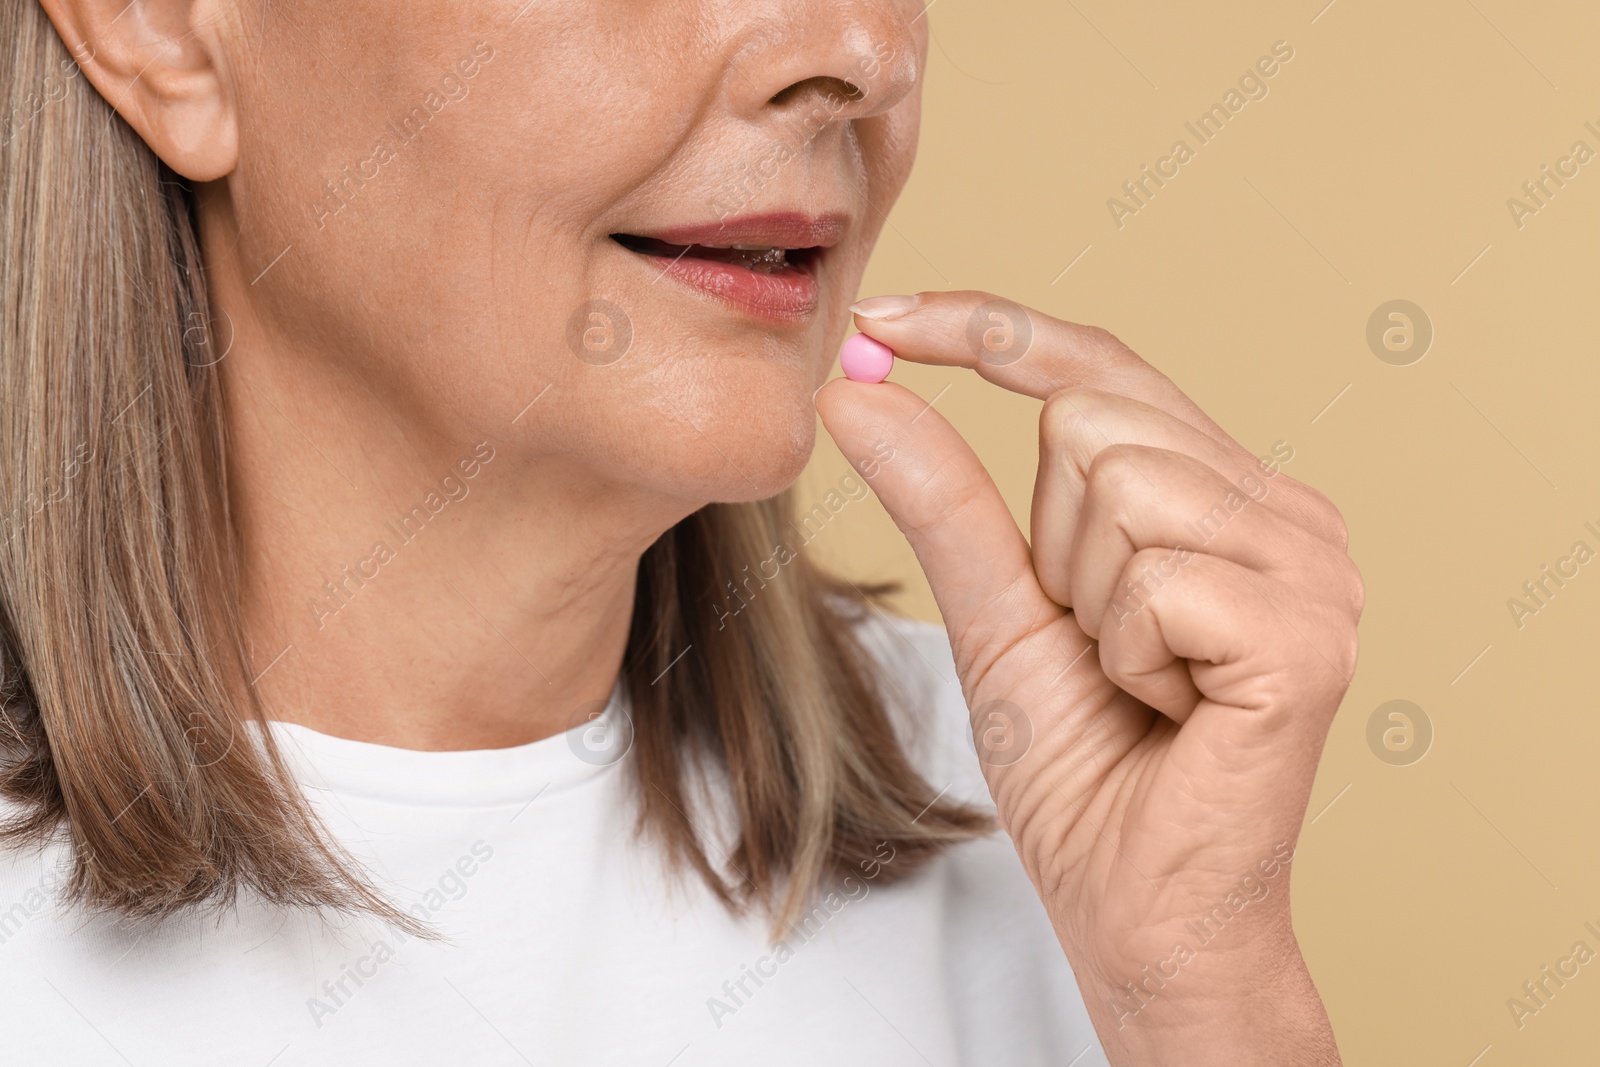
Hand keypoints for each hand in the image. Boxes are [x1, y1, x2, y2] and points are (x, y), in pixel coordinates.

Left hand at [815, 291, 1359, 1065]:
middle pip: (1094, 419)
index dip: (990, 330)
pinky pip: (1155, 579)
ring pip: (1120, 485)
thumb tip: (859, 386)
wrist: (1135, 904)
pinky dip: (1127, 657)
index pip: (1100, 365)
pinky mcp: (1311, 634)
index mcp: (1223, 493)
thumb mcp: (994, 608)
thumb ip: (942, 496)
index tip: (884, 320)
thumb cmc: (1081, 766)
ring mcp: (1314, 566)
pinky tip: (1172, 712)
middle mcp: (1285, 510)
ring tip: (1140, 680)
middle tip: (1099, 646)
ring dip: (1089, 605)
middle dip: (1052, 545)